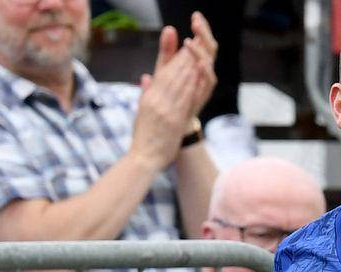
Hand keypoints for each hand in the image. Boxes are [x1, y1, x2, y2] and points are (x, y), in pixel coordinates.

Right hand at [132, 14, 217, 169]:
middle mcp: (155, 100)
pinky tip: (198, 76)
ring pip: (179, 83)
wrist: (143, 158)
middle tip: (195, 43)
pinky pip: (184, 99)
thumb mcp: (142, 111)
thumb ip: (146, 92)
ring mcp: (164, 110)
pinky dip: (192, 85)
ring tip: (199, 53)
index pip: (163, 73)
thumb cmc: (143, 137)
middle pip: (171, 74)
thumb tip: (146, 77)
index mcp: (148, 97)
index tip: (185, 47)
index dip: (175, 59)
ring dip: (190, 67)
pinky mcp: (173, 121)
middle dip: (184, 57)